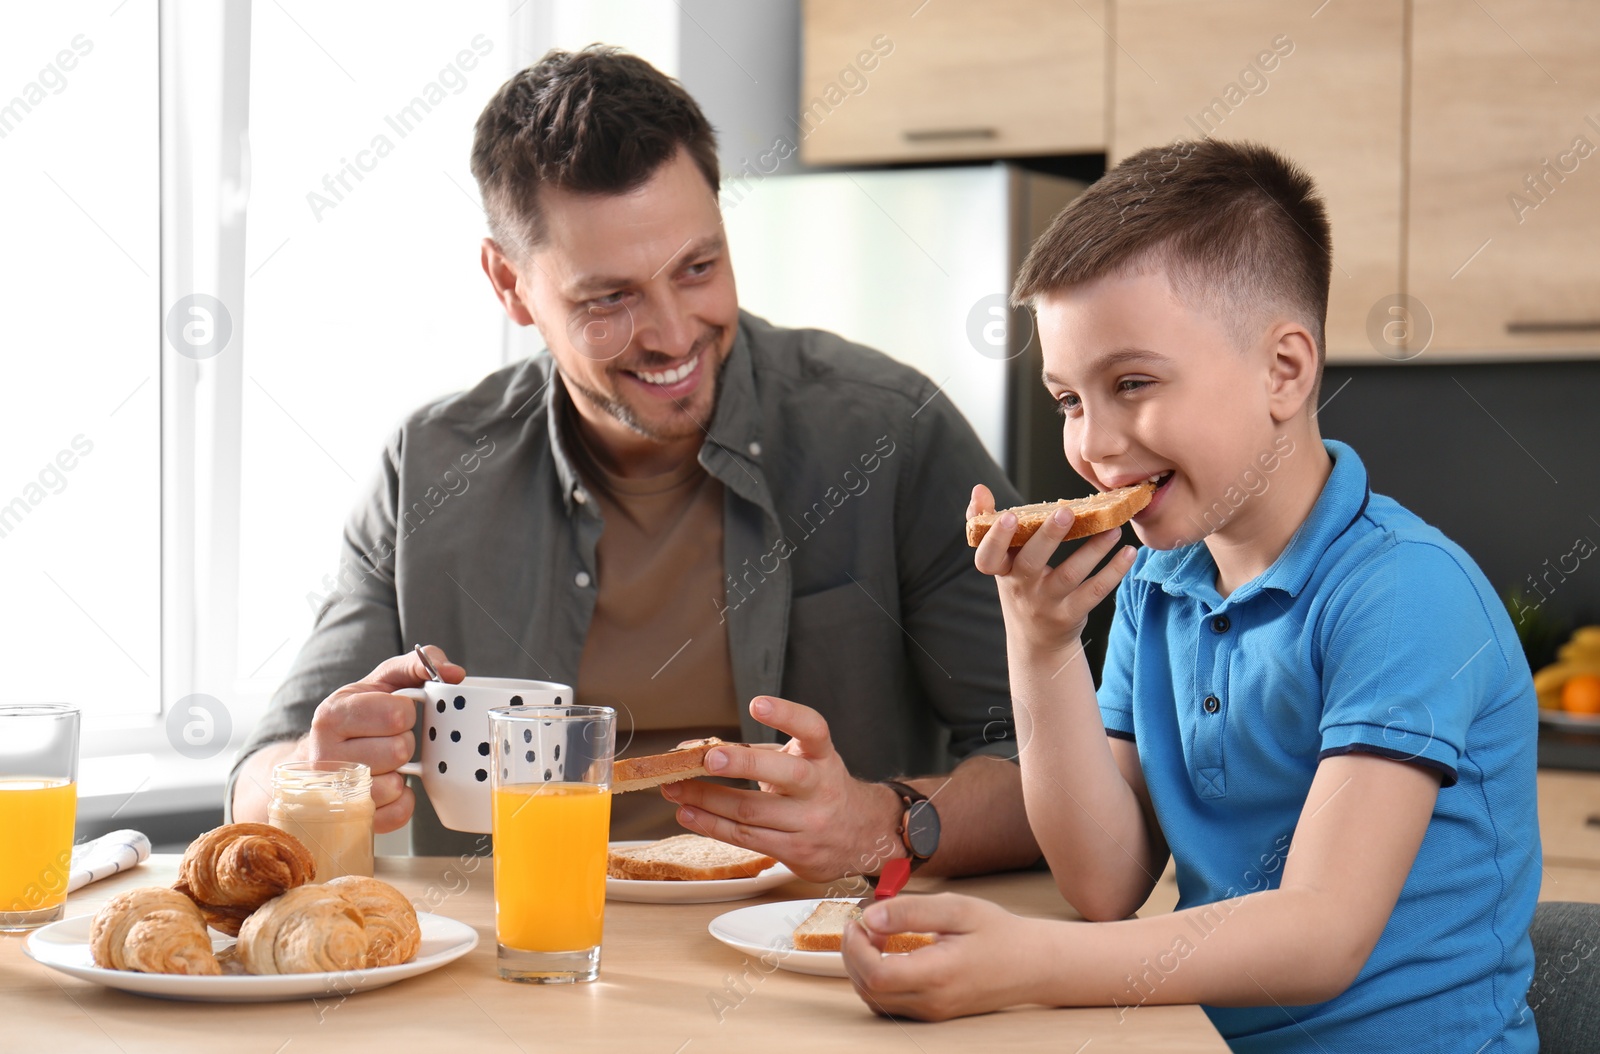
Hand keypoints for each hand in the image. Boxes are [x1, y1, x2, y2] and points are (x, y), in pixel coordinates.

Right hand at [300, 645, 463, 833]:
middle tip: (387, 741)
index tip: (393, 715)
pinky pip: (396, 814)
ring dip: (401, 775)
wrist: (320, 758)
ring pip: (395, 785)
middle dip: (404, 744)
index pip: (396, 714)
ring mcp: (333, 792)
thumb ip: (418, 664)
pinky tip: (390, 787)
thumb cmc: (359, 716)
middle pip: (398, 751)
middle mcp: (324, 753)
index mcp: (333, 714)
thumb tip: (454, 673)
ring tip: (384, 764)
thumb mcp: (382, 681)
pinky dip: (402, 801)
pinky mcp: (349, 819)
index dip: (406, 714)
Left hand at [661, 696, 902, 881]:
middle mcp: (820, 787)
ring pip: (751, 810)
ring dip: (707, 800)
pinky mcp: (795, 850)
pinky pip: (746, 837)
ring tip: (676, 790)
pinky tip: (690, 815)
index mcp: (822, 756)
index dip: (786, 714)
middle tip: (707, 758)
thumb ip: (753, 751)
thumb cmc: (818, 789)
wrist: (863, 836)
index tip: (757, 704)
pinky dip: (712, 825)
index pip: (812, 729)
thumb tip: (692, 748)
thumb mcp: (799, 761)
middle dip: (741, 764)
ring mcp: (809, 822)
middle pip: (782, 773)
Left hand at [842, 892, 1049, 1020]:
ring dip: (862, 968)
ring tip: (872, 934)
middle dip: (853, 955)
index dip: (856, 948)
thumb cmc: (999, 933)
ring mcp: (932, 1012)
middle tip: (859, 923)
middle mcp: (932, 1001)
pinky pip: (891, 1003)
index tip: (858, 920)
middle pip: (869, 989)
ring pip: (876, 1000)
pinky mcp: (933, 1012)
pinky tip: (885, 952)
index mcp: (938, 975)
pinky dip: (877, 979)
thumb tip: (870, 917)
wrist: (1033, 965)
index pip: (875, 975)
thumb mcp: (958, 909)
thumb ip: (911, 911)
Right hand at [969, 483, 1135, 651]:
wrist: (1036, 640)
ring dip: (1093, 550)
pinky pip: (1094, 592)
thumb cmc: (1020, 585)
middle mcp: (1021, 587)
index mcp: (1001, 570)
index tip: (1009, 515)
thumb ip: (987, 524)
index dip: (996, 537)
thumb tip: (978, 489)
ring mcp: (1046, 603)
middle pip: (1031, 563)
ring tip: (1113, 528)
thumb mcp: (1000, 561)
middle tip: (1066, 511)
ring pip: (1069, 575)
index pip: (988, 557)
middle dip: (1048, 537)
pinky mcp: (1070, 614)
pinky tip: (1129, 552)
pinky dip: (1114, 571)